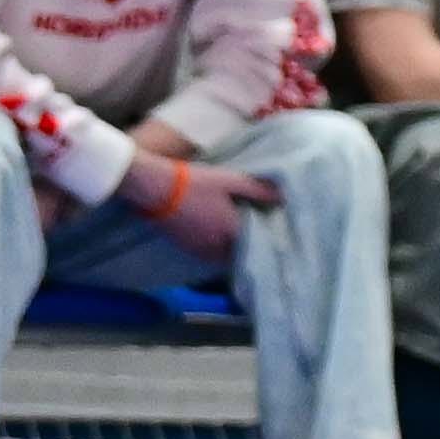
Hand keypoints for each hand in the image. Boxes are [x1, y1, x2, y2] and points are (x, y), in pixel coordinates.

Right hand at [123, 144, 276, 266]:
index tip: (273, 233)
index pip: (258, 244)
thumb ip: (258, 190)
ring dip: (232, 251)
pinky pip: (207, 256)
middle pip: (241, 253)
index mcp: (232, 230)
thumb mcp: (231, 180)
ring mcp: (200, 249)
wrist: (157, 187)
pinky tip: (217, 237)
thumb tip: (283, 197)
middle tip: (256, 235)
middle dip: (250, 247)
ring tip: (237, 236)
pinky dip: (216, 251)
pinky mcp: (186, 247)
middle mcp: (217, 245)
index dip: (266, 239)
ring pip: (223, 258)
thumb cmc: (195, 182)